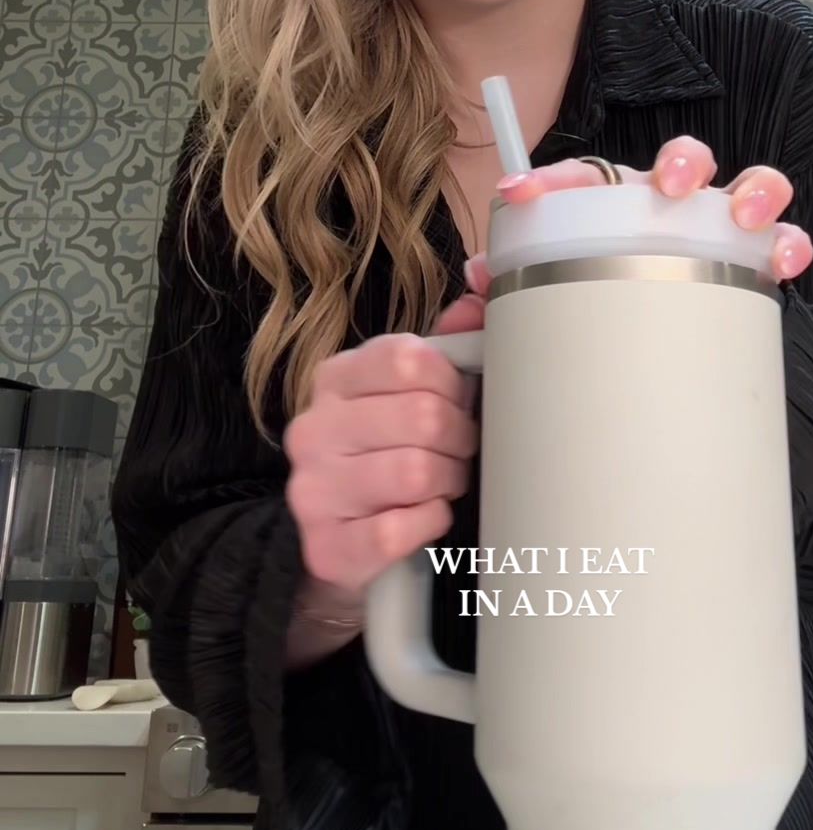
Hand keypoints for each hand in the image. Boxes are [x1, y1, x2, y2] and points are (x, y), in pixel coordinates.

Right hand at [283, 334, 479, 608]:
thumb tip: (482, 281)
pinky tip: (425, 517)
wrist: (338, 540)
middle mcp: (314, 429)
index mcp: (335, 378)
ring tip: (444, 483)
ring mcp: (313, 489)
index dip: (453, 383)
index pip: (409, 360)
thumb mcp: (407, 393)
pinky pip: (398, 529)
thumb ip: (447, 340)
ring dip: (449, 481)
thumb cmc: (386, 453)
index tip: (458, 401)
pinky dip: (429, 523)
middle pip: (423, 417)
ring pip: (415, 473)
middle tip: (459, 451)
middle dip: (460, 438)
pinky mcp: (327, 548)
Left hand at [437, 138, 812, 333]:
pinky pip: (782, 239)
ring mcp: (719, 224)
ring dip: (750, 192)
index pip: (583, 177)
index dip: (550, 182)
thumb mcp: (552, 286)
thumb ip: (512, 283)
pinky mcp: (756, 255)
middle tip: (669, 186)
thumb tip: (475, 285)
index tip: (519, 194)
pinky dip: (788, 242)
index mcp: (616, 202)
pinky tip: (784, 258)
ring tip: (743, 215)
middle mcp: (671, 203)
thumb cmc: (601, 293)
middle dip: (680, 163)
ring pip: (747, 185)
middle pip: (683, 159)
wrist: (648, 331)